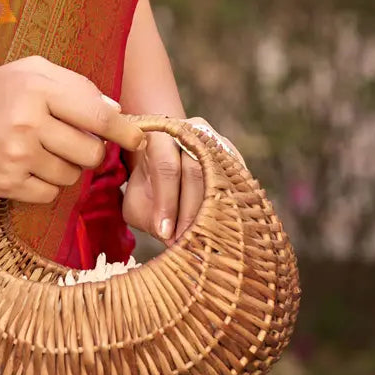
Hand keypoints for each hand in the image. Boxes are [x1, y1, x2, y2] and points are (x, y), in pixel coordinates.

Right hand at [0, 56, 146, 204]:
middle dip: (90, 149)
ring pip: (73, 176)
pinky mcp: (6, 184)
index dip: (125, 131)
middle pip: (91, 152)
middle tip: (71, 139)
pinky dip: (47, 183)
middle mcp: (27, 122)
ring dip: (67, 167)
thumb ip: (75, 85)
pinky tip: (29, 166)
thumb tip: (117, 113)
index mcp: (37, 87)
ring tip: (43, 150)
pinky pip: (51, 193)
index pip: (98, 114)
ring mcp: (16, 156)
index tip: (138, 139)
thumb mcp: (30, 71)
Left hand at [121, 115, 236, 242]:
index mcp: (159, 135)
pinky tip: (224, 230)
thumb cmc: (149, 183)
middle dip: (190, 212)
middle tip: (186, 242)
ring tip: (205, 241)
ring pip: (219, 176)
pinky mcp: (234, 156)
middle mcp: (190, 132)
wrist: (167, 156)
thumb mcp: (136, 198)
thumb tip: (171, 238)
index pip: (166, 167)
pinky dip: (231, 207)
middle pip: (195, 171)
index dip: (167, 202)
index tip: (165, 234)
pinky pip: (237, 181)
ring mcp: (215, 142)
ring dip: (212, 212)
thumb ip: (146, 216)